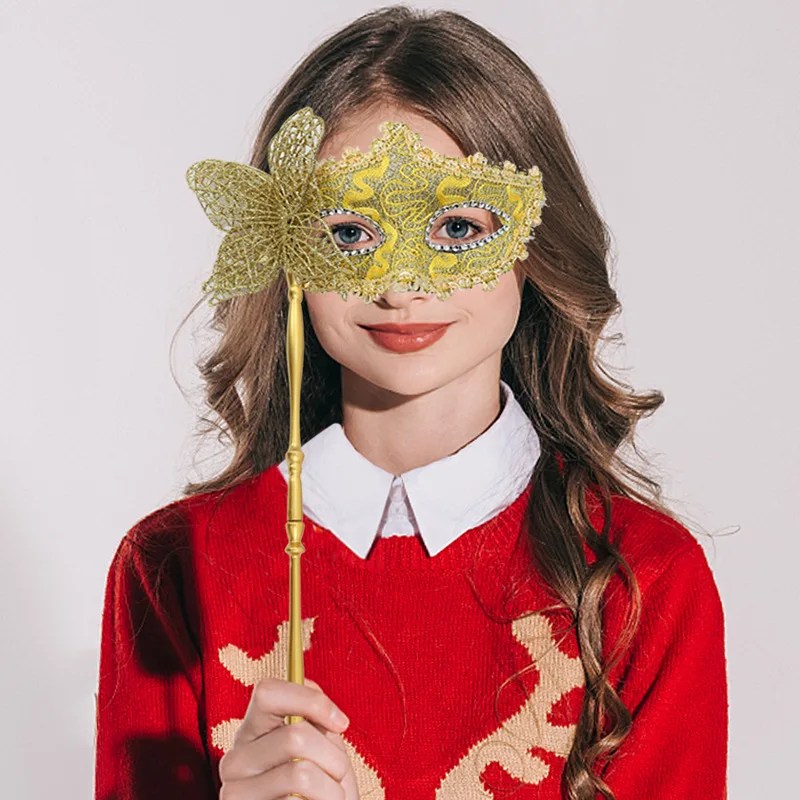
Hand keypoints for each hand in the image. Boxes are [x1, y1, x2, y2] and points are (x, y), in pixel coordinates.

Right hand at [218, 676, 359, 798]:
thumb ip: (311, 715)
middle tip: (338, 776)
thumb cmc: (322, 788)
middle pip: (295, 735)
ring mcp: (235, 793)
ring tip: (330, 798)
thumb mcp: (321, 746)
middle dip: (334, 757)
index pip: (267, 692)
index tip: (342, 723)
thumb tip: (305, 681)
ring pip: (301, 772)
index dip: (310, 700)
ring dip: (332, 789)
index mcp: (252, 732)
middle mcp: (234, 760)